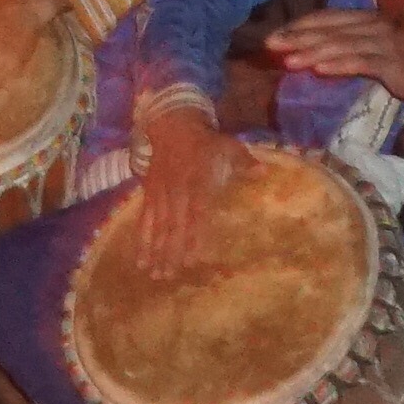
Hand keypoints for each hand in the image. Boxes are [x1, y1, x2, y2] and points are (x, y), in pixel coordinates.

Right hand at [115, 104, 230, 278]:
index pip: (197, 214)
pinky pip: (144, 220)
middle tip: (168, 277)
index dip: (194, 237)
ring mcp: (160, 194)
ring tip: (152, 274)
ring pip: (157, 227)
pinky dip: (140, 239)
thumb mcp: (228, 146)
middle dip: (170, 253)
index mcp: (198, 183)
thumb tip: (264, 171)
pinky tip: (139, 258)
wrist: (172, 126)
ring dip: (154, 251)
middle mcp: (177, 192)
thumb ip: (244, 162)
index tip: (192, 261)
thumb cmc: (205, 142)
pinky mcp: (149, 194)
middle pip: (173, 226)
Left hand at [268, 4, 403, 108]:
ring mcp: (383, 42)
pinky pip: (361, 62)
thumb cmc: (402, 63)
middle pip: (328, 30)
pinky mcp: (392, 61)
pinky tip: (320, 70)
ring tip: (288, 61)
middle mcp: (372, 24)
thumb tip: (310, 54)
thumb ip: (343, 49)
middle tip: (270, 46)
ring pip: (341, 46)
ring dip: (313, 53)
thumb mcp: (369, 52)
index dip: (299, 26)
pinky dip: (339, 65)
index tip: (273, 37)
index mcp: (364, 19)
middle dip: (297, 38)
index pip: (326, 18)